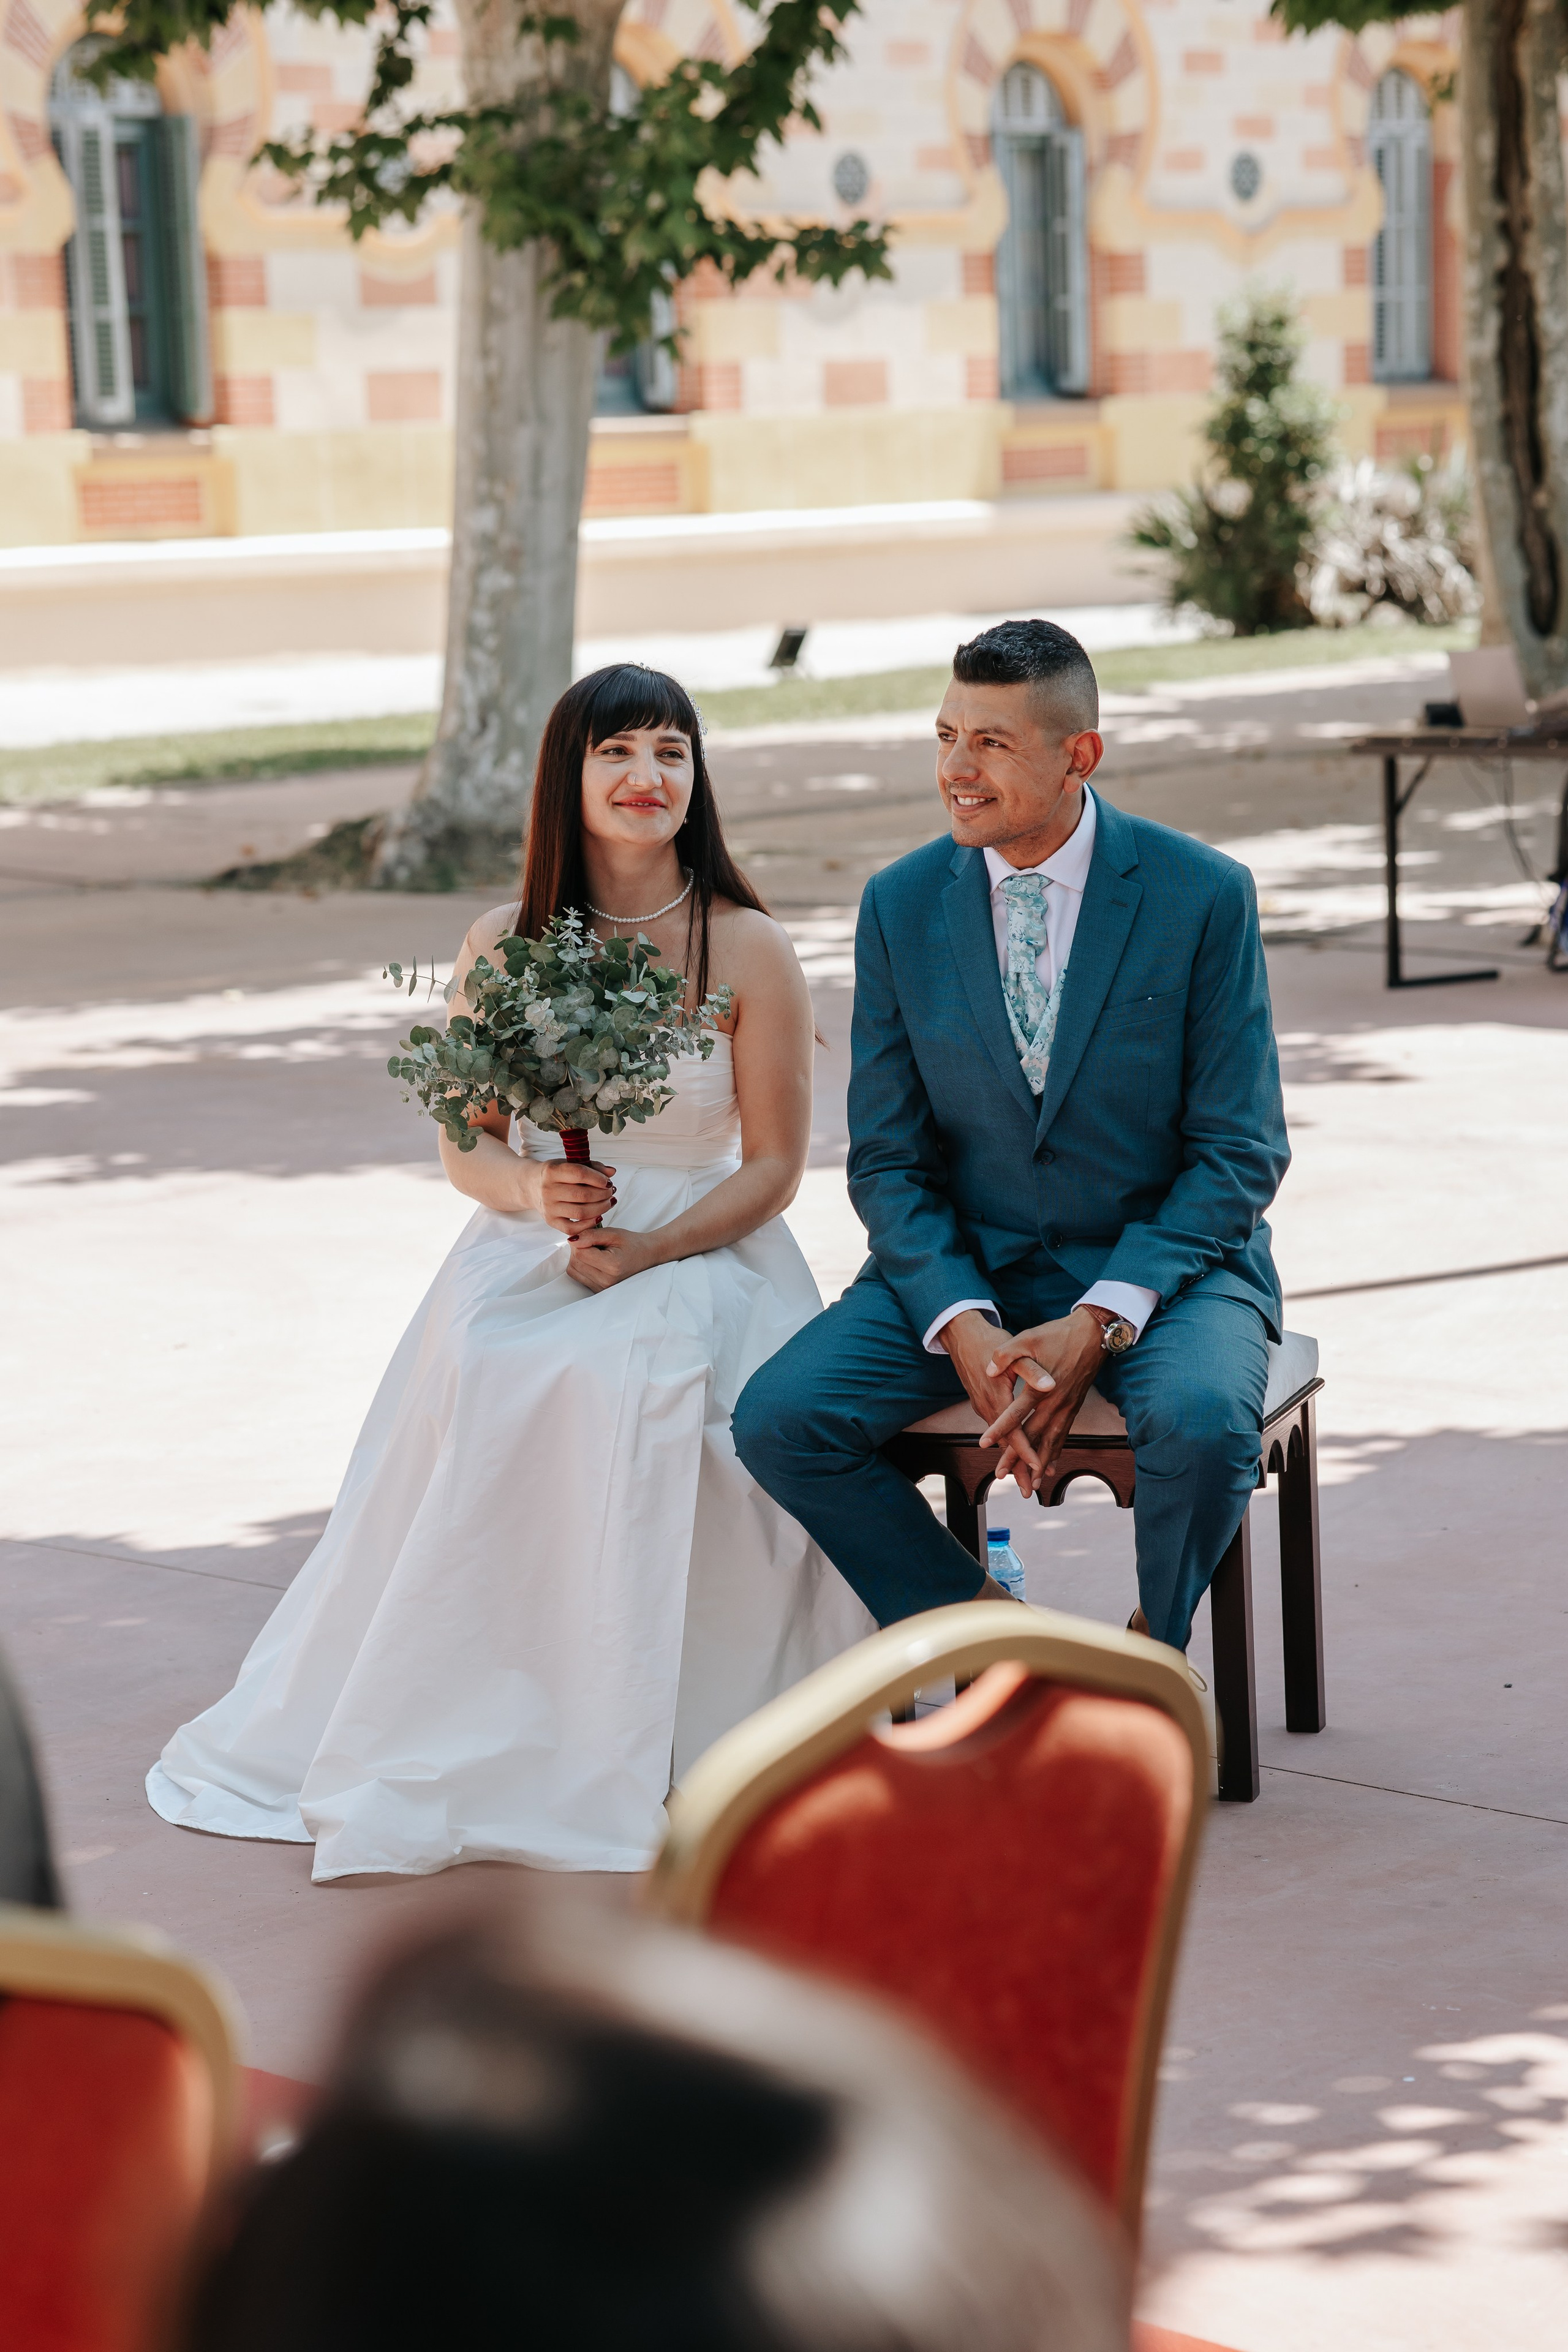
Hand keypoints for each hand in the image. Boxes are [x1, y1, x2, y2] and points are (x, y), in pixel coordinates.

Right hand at [537, 1157, 615, 1234]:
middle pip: (582, 1195)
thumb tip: (611, 1172)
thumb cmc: (555, 1175)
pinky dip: (589, 1224)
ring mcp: (549, 1208)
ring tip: (608, 1202)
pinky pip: (573, 1228)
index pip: (579, 1174)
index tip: (608, 1181)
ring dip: (600, 1208)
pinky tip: (598, 1216)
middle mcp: (548, 1190)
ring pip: (580, 1212)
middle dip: (602, 1194)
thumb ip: (592, 1167)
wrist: (531, 1186)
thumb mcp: (570, 1164)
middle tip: (610, 1192)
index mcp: (551, 1171)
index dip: (598, 1178)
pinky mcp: (550, 1221)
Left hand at [567, 1224, 662, 1291]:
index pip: (580, 1253)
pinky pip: (578, 1277)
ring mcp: (602, 1288)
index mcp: (612, 1266)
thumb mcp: (614, 1234)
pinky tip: (594, 1261)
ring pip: (573, 1270)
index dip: (579, 1240)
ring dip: (578, 1258)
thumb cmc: (632, 1244)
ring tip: (594, 1252)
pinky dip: (581, 1266)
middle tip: (593, 1242)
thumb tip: (571, 1239)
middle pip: (575, 1262)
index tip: (589, 1235)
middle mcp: (606, 1281)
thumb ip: (591, 1235)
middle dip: (578, 1249)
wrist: (646, 1256)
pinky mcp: (598, 1290)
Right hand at [936, 1310, 1043, 1480]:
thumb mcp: (1014, 1350)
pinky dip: (1009, 1444)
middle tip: (1030, 1492)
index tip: (1039, 1468)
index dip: (1027, 1451)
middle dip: (1018, 1469)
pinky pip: (998, 1431)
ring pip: (1001, 1440)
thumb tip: (1049, 1385)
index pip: (1014, 1432)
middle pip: (1005, 1445)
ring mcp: (983, 1407)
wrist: (962, 1334)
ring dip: (1013, 1459)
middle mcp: (987, 1408)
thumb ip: (1032, 1370)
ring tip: (1026, 1479)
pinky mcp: (983, 1403)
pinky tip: (1017, 1450)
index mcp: (997, 1398)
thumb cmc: (989, 1341)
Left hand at [977, 1308, 1106, 1500]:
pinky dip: (1056, 1452)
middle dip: (1017, 1458)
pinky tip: (1052, 1466)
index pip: (1016, 1414)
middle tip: (1001, 1476)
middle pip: (1033, 1436)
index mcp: (1041, 1388)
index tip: (983, 1444)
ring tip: (1032, 1484)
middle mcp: (1055, 1403)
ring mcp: (1067, 1408)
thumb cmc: (1058, 1334)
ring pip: (1051, 1442)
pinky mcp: (1074, 1408)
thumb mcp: (1028, 1338)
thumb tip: (988, 1370)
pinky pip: (1064, 1436)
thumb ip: (1006, 1354)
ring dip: (1040, 1463)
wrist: (1094, 1334)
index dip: (999, 1429)